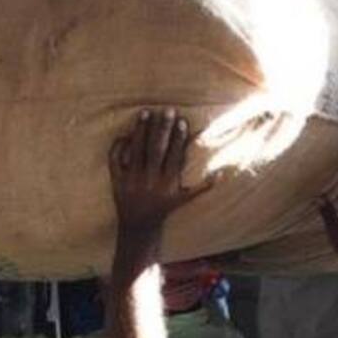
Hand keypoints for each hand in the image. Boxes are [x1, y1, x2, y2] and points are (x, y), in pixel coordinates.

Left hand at [108, 109, 210, 235]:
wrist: (139, 226)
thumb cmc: (164, 208)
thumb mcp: (183, 199)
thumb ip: (202, 187)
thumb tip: (222, 174)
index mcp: (168, 184)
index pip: (175, 156)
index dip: (179, 138)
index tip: (182, 121)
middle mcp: (150, 180)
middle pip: (156, 150)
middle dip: (162, 129)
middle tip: (167, 110)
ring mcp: (132, 180)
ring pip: (136, 151)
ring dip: (141, 131)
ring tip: (145, 112)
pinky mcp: (117, 181)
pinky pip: (115, 160)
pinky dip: (118, 146)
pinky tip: (125, 133)